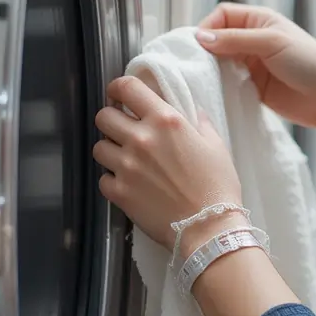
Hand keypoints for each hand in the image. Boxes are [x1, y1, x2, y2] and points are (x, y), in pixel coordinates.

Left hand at [93, 73, 242, 251]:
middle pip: (103, 116)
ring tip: (128, 159)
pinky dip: (113, 180)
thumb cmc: (217, 186)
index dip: (118, 88)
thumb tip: (188, 110)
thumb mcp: (215, 145)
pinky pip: (103, 178)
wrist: (209, 227)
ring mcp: (126, 166)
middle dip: (112, 120)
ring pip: (98, 147)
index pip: (127, 87)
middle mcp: (141, 139)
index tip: (121, 94)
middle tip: (125, 130)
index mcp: (165, 121)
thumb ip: (197, 121)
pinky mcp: (119, 192)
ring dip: (111, 150)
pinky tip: (131, 184)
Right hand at [196, 3, 315, 132]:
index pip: (222, 15)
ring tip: (201, 80)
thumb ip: (235, 39)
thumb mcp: (271, 43)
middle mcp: (253, 40)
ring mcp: (253, 65)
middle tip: (194, 66)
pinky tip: (214, 93)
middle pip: (218, 40)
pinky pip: (229, 84)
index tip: (196, 46)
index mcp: (259, 21)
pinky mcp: (253, 88)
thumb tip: (200, 37)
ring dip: (211, 70)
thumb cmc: (308, 62)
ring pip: (221, 63)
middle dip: (206, 51)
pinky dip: (220, 87)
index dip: (207, 27)